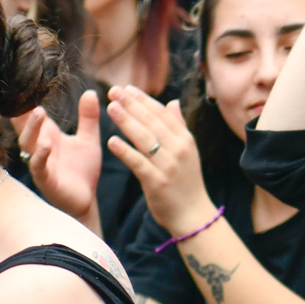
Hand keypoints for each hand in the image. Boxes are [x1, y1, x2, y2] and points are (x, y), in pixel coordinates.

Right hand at [15, 89, 104, 225]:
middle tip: (32, 93)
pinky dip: (41, 154)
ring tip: (40, 113)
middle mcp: (38, 147)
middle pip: (24, 124)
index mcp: (47, 135)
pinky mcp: (45, 180)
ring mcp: (39, 163)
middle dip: (25, 109)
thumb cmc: (82, 171)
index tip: (24, 78)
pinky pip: (38, 166)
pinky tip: (47, 144)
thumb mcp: (88, 140)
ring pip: (27, 143)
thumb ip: (88, 118)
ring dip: (32, 128)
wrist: (86, 200)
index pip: (30, 113)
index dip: (26, 98)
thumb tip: (90, 92)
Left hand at [102, 85, 209, 231]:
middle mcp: (178, 149)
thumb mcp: (187, 151)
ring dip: (126, 121)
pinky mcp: (157, 182)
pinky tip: (112, 141)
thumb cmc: (186, 182)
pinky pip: (138, 163)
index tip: (127, 88)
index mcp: (185, 139)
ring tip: (111, 107)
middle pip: (151, 122)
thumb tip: (172, 102)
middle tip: (113, 91)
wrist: (193, 215)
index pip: (162, 113)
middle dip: (131, 105)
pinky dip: (125, 151)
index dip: (143, 99)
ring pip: (144, 138)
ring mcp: (168, 166)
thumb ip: (178, 126)